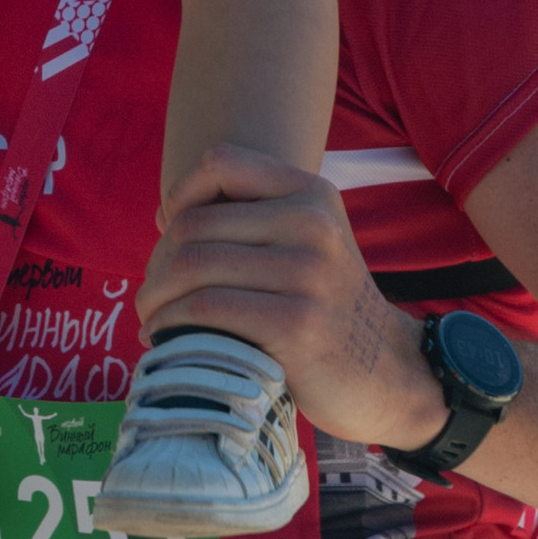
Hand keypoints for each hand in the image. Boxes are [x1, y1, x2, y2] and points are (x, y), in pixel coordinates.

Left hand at [136, 146, 447, 453]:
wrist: (386, 376)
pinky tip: (164, 338)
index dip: (179, 193)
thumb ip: (250, 220)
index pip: (220, 162)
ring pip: (193, 265)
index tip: (168, 234)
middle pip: (194, 223)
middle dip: (158, 262)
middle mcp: (313, 223)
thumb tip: (165, 214)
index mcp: (311, 193)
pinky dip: (170, 322)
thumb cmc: (326, 310)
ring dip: (155, 296)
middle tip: (152, 294)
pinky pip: (206, 307)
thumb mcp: (306, 245)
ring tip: (151, 318)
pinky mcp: (295, 323)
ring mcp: (307, 273)